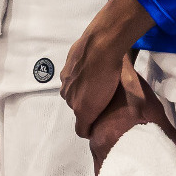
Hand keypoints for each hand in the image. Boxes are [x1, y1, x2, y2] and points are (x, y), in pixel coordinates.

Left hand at [59, 0, 155, 136]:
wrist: (102, 47)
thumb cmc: (102, 46)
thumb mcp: (96, 48)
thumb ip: (95, 52)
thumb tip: (109, 46)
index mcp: (68, 76)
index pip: (74, 92)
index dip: (87, 95)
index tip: (99, 95)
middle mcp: (66, 88)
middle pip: (76, 102)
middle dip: (87, 102)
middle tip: (103, 100)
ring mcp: (72, 99)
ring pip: (80, 112)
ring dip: (90, 111)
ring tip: (105, 110)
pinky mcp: (82, 111)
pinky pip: (83, 127)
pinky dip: (89, 128)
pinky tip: (97, 129)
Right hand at [82, 53, 175, 173]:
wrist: (110, 64)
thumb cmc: (131, 89)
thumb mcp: (153, 111)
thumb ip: (166, 132)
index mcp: (107, 141)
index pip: (103, 171)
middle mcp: (94, 137)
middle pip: (99, 162)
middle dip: (109, 170)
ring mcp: (90, 126)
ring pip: (95, 148)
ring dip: (105, 153)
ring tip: (119, 159)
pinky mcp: (89, 116)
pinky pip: (92, 134)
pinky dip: (101, 139)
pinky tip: (112, 137)